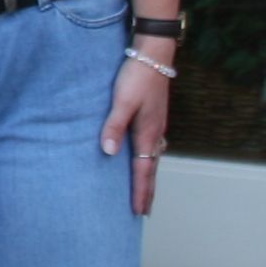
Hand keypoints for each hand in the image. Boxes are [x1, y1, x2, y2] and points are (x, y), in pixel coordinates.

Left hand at [99, 48, 172, 215]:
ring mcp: (156, 124)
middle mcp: (155, 132)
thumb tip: (108, 153)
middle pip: (151, 168)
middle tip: (145, 211)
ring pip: (153, 157)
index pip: (144, 170)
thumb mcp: (121, 101)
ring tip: (145, 190)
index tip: (139, 212)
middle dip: (148, 190)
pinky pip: (153, 145)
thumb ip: (114, 126)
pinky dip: (149, 158)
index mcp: (148, 133)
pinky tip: (145, 156)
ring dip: (149, 175)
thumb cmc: (136, 76)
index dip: (140, 192)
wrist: (154, 54)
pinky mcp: (154, 115)